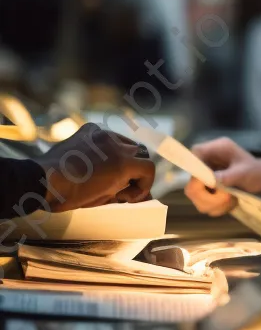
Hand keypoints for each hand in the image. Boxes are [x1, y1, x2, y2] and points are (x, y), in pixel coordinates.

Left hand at [37, 123, 154, 210]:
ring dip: (124, 156)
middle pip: (141, 153)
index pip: (149, 168)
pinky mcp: (90, 129)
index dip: (145, 184)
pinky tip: (97, 157)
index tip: (132, 195)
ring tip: (110, 169)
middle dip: (136, 169)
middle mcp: (117, 145)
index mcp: (122, 163)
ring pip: (127, 142)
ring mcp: (103, 134)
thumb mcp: (103, 199)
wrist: (42, 181)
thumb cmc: (71, 195)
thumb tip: (141, 196)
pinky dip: (108, 145)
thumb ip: (126, 193)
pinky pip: (108, 135)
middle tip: (123, 184)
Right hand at [182, 137, 260, 216]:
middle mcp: (207, 161)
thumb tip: (210, 181)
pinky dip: (216, 207)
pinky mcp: (206, 189)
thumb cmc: (256, 171)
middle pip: (191, 180)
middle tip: (226, 198)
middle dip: (206, 195)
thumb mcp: (245, 172)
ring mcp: (204, 177)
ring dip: (213, 203)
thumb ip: (227, 176)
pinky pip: (202, 202)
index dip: (196, 168)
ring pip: (195, 195)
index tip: (208, 184)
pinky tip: (230, 203)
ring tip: (231, 201)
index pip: (196, 153)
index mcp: (216, 149)